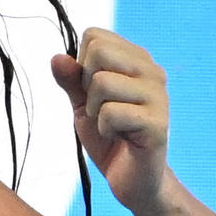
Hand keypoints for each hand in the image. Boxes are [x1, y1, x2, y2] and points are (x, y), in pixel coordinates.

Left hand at [49, 28, 171, 208]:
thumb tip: (56, 57)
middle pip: (98, 52)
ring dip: (95, 112)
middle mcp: (152, 71)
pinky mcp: (157, 122)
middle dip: (87, 87)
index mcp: (137, 60)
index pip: (94, 36)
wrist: (131, 178)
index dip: (81, 66)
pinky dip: (104, 129)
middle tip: (101, 110)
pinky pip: (110, 113)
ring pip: (101, 83)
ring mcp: (159, 95)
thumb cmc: (109, 137)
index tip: (95, 93)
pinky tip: (122, 138)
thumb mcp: (82, 105)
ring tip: (112, 126)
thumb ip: (71, 80)